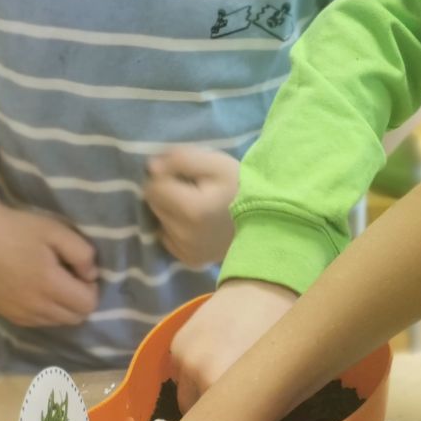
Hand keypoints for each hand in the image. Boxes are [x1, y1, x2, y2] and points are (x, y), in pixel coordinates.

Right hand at [0, 197, 98, 327]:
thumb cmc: (18, 228)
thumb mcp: (56, 230)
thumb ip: (83, 253)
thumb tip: (91, 276)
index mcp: (49, 284)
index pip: (88, 305)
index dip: (91, 288)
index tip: (80, 271)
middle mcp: (35, 306)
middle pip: (74, 318)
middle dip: (80, 300)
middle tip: (68, 277)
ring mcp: (18, 313)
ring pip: (56, 323)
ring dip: (62, 307)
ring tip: (51, 283)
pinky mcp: (7, 314)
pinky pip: (37, 322)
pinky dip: (44, 311)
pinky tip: (35, 290)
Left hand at [145, 148, 240, 267]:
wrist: (269, 221)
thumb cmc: (242, 187)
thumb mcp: (216, 163)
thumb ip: (180, 159)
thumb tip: (152, 167)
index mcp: (191, 208)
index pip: (153, 187)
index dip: (166, 176)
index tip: (186, 176)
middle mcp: (185, 234)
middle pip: (155, 205)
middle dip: (168, 194)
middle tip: (193, 191)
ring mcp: (187, 251)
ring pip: (161, 222)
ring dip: (172, 213)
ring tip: (197, 208)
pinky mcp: (191, 260)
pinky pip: (169, 240)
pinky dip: (177, 231)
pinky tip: (197, 225)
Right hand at [170, 278, 295, 410]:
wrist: (264, 288)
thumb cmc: (282, 338)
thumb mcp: (278, 381)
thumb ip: (257, 412)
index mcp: (220, 385)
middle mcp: (195, 372)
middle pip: (193, 415)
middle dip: (210, 415)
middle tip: (232, 407)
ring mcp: (183, 355)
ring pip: (184, 393)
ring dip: (199, 393)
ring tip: (222, 380)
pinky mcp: (177, 341)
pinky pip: (180, 372)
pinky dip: (193, 373)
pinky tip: (214, 360)